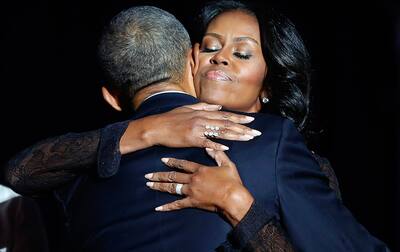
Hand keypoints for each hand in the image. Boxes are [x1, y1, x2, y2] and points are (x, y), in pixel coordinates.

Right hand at [120, 102, 260, 153]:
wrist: (157, 127)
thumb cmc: (171, 118)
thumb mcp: (188, 108)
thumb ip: (204, 106)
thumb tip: (218, 107)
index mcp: (202, 112)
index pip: (225, 115)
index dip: (239, 118)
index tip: (252, 120)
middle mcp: (202, 118)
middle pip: (227, 123)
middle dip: (243, 128)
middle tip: (256, 132)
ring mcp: (197, 128)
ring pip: (221, 131)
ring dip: (236, 135)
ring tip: (249, 138)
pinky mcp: (191, 139)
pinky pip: (207, 142)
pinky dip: (217, 145)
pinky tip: (227, 147)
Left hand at [145, 149, 253, 225]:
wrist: (233, 198)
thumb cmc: (232, 182)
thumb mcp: (227, 164)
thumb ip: (217, 155)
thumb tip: (209, 147)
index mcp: (200, 170)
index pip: (183, 164)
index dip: (172, 162)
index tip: (162, 160)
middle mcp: (193, 179)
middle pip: (173, 176)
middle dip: (159, 175)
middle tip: (148, 175)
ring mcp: (191, 191)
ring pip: (172, 188)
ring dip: (159, 186)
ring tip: (149, 185)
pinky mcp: (192, 202)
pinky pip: (177, 205)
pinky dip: (167, 207)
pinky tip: (158, 208)